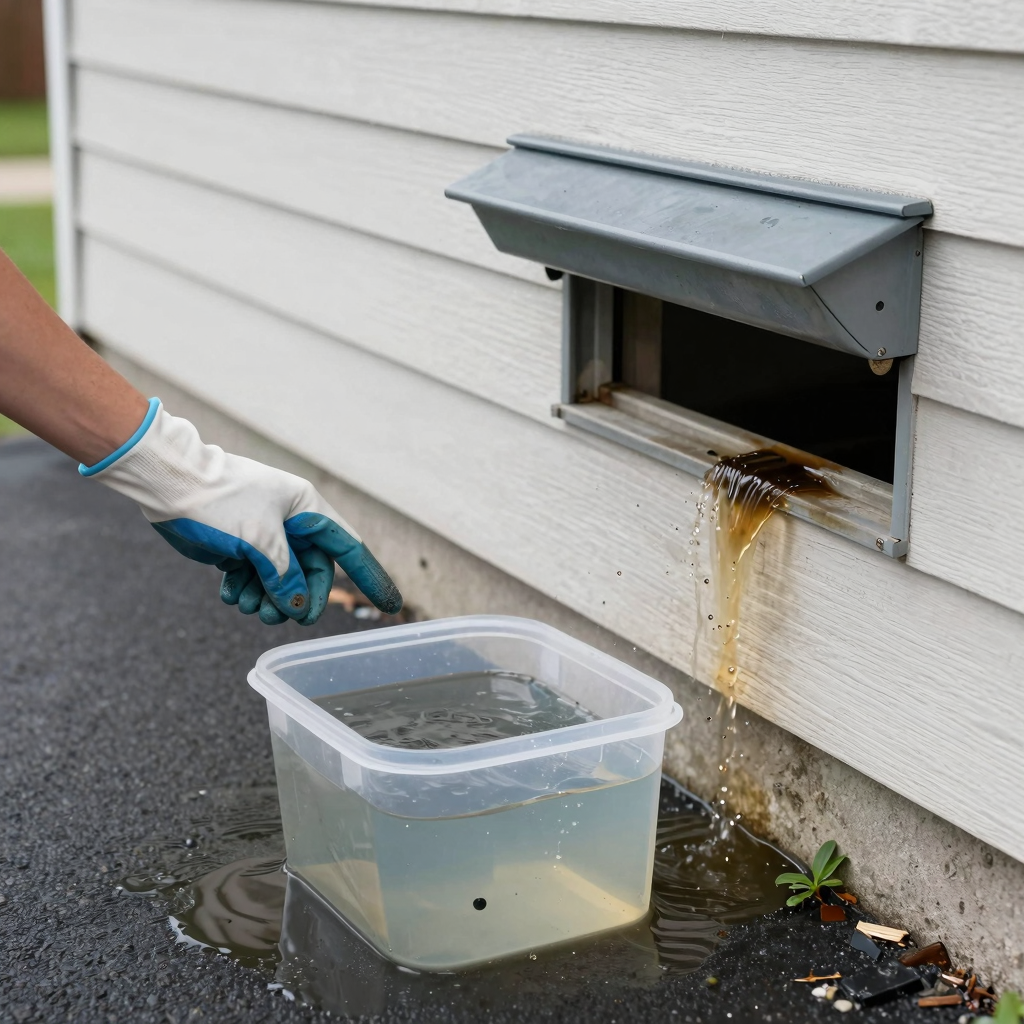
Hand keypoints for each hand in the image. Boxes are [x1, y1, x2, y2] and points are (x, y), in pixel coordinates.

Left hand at [82, 399, 402, 624]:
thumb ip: (286, 578)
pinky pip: (255, 577)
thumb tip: (299, 606)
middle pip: (311, 573)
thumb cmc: (218, 501)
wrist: (167, 483)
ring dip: (267, 598)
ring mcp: (264, 534)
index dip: (372, 578)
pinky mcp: (239, 544)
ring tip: (246, 605)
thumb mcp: (260, 543)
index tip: (391, 604)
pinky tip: (230, 591)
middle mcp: (291, 522)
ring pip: (281, 580)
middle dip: (296, 598)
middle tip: (279, 618)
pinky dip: (246, 589)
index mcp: (307, 510)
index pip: (350, 549)